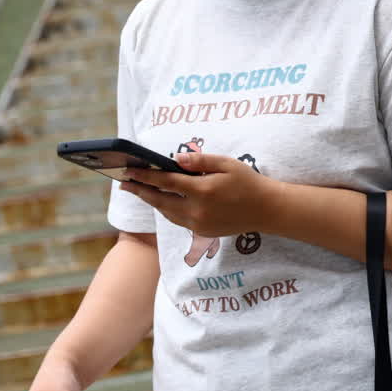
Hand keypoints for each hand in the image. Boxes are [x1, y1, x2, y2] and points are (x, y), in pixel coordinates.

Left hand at [122, 153, 276, 237]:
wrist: (267, 210)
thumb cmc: (249, 182)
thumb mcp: (228, 164)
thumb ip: (201, 161)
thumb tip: (176, 158)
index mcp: (203, 190)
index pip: (166, 181)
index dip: (145, 176)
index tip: (129, 171)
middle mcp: (197, 210)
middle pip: (160, 200)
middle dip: (140, 191)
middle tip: (124, 183)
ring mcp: (198, 223)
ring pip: (167, 212)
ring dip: (152, 201)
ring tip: (141, 191)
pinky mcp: (202, 231)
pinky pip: (178, 220)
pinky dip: (167, 210)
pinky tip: (164, 202)